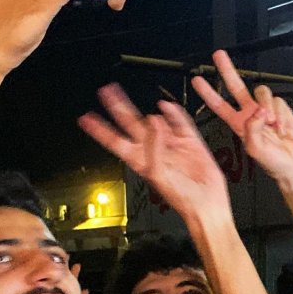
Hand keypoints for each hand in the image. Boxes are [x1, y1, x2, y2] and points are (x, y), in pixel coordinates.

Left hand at [79, 85, 230, 222]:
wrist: (206, 202)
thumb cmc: (182, 197)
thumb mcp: (158, 173)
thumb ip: (154, 146)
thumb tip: (154, 120)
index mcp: (140, 159)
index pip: (115, 141)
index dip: (100, 130)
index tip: (86, 119)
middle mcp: (154, 149)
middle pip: (130, 124)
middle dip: (118, 107)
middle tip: (107, 91)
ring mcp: (171, 143)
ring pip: (155, 120)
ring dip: (149, 112)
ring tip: (148, 104)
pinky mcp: (190, 141)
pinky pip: (180, 122)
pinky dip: (173, 113)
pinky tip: (166, 107)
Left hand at [191, 51, 292, 183]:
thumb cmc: (273, 163)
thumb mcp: (255, 150)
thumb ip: (253, 130)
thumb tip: (258, 112)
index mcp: (239, 124)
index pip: (219, 105)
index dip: (208, 93)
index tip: (198, 81)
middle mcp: (251, 114)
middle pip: (236, 86)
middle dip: (227, 70)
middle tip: (218, 56)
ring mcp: (266, 110)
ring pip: (261, 92)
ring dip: (267, 106)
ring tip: (271, 123)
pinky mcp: (281, 109)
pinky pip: (278, 101)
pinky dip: (281, 114)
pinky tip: (281, 127)